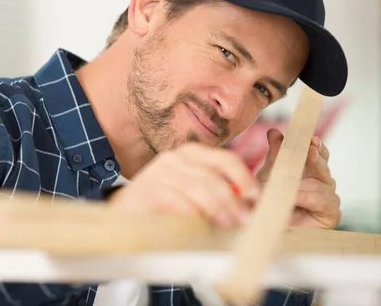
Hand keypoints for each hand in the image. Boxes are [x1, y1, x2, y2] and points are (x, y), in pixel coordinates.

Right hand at [107, 143, 260, 228]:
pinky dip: (195, 216)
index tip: (256, 198)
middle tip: (245, 220)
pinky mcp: (150, 190)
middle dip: (234, 201)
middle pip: (215, 178)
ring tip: (228, 226)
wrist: (124, 214)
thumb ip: (216, 193)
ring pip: (200, 190)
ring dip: (218, 210)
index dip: (245, 178)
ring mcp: (161, 172)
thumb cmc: (163, 206)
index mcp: (191, 154)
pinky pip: (180, 203)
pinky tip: (202, 227)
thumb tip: (249, 205)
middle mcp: (175, 158)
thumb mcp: (193, 193)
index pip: (226, 159)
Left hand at [255, 128, 340, 228]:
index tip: (310, 138)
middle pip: (323, 166)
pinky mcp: (331, 213)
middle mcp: (323, 182)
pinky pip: (320, 200)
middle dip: (314, 157)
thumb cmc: (271, 200)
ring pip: (320, 183)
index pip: (319, 154)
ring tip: (284, 182)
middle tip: (309, 149)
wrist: (267, 227)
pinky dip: (304, 196)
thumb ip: (275, 154)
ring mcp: (329, 197)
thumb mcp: (269, 173)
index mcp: (312, 170)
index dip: (316, 146)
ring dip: (301, 182)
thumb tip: (274, 132)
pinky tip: (293, 195)